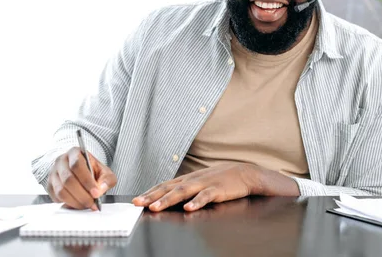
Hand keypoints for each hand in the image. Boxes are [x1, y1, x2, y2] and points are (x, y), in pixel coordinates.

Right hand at [46, 147, 116, 209]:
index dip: (87, 181)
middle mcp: (61, 161)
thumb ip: (106, 180)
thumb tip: (99, 190)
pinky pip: (56, 197)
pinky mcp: (49, 186)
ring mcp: (53, 173)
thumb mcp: (104, 172)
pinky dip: (68, 203)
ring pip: (61, 190)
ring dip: (75, 201)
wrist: (81, 171)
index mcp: (75, 153)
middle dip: (82, 195)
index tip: (96, 193)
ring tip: (86, 205)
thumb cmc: (92, 170)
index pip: (77, 165)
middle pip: (68, 180)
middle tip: (92, 203)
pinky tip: (78, 203)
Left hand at [132, 163, 299, 211]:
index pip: (165, 185)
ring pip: (183, 191)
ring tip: (156, 207)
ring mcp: (205, 184)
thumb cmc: (222, 180)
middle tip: (138, 203)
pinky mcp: (218, 190)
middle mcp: (193, 180)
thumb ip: (186, 190)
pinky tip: (189, 208)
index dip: (150, 192)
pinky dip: (197, 202)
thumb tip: (168, 198)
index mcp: (188, 179)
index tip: (136, 200)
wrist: (246, 174)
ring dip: (168, 199)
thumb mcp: (201, 183)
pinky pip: (206, 196)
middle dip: (152, 196)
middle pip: (169, 187)